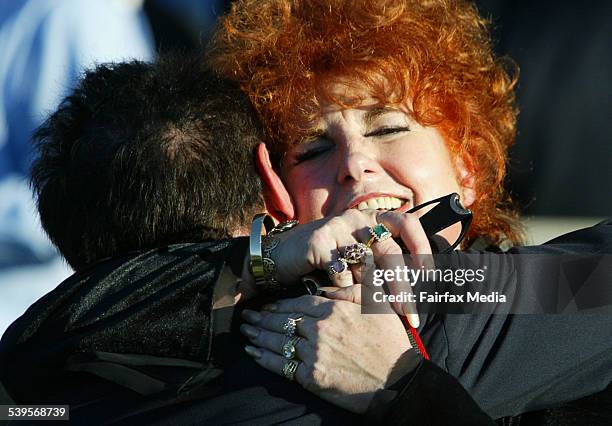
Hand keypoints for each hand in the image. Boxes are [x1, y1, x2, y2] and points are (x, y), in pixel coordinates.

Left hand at [240, 293, 411, 412]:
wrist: (397, 381)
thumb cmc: (390, 342)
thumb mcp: (377, 306)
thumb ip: (351, 291)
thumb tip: (327, 289)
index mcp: (333, 311)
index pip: (298, 303)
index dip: (280, 304)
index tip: (268, 306)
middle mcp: (319, 330)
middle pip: (283, 320)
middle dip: (262, 318)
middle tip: (247, 316)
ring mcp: (313, 354)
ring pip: (278, 340)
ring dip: (258, 335)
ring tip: (246, 332)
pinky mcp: (311, 377)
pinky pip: (282, 365)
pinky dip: (265, 358)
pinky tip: (254, 353)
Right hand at [248, 209, 431, 325]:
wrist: (281, 256)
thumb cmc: (324, 261)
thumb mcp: (355, 259)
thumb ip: (379, 267)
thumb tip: (412, 295)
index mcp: (372, 219)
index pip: (407, 224)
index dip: (421, 246)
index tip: (428, 273)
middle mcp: (358, 219)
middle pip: (390, 253)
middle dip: (401, 288)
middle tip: (410, 315)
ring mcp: (338, 227)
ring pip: (367, 266)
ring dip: (372, 294)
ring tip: (378, 315)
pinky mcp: (320, 240)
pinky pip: (341, 272)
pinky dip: (343, 289)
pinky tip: (338, 297)